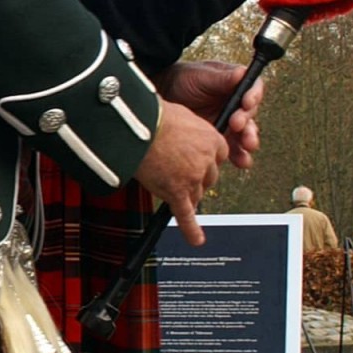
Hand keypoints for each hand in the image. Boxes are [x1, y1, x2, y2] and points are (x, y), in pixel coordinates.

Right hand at [135, 101, 225, 246]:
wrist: (135, 124)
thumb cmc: (152, 114)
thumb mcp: (180, 113)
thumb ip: (189, 127)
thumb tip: (184, 129)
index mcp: (211, 139)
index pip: (218, 157)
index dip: (204, 159)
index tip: (195, 158)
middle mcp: (206, 160)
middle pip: (208, 178)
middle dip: (194, 177)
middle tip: (176, 169)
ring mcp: (192, 178)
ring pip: (196, 194)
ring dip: (186, 193)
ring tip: (169, 185)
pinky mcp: (177, 191)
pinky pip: (186, 215)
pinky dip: (191, 229)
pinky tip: (196, 239)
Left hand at [156, 59, 261, 168]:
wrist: (163, 97)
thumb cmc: (184, 80)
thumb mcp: (201, 76)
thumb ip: (222, 78)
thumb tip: (242, 73)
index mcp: (236, 84)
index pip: (253, 89)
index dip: (253, 96)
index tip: (246, 103)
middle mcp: (237, 104)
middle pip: (251, 114)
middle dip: (248, 120)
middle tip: (237, 125)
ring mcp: (230, 121)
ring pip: (246, 133)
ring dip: (249, 140)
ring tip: (247, 146)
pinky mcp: (222, 137)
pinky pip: (235, 148)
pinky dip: (239, 155)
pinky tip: (241, 161)